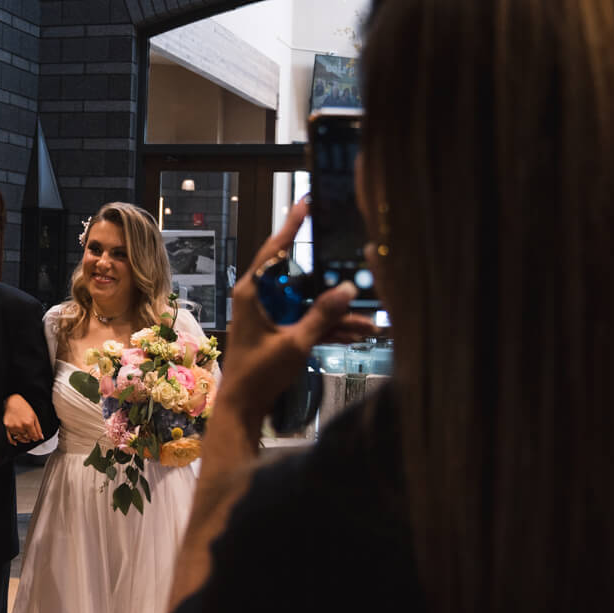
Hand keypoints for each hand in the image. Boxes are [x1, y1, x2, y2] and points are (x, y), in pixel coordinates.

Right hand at [3, 394, 42, 443]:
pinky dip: (12, 441)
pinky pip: (9, 437)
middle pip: (27, 437)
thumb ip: (38, 428)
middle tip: (31, 436)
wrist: (13, 401)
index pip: (34, 436)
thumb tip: (40, 437)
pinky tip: (15, 443)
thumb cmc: (23, 407)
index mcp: (28, 423)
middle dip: (30, 438)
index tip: (36, 438)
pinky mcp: (7, 427)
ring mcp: (13, 427)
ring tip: (25, 437)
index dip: (36, 438)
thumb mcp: (34, 416)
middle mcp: (20, 426)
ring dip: (23, 439)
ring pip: (19, 438)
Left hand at [215, 197, 376, 430]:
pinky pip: (309, 321)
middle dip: (331, 280)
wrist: (243, 409)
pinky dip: (330, 327)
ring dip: (337, 313)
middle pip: (300, 277)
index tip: (306, 203)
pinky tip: (359, 333)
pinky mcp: (281, 331)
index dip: (291, 226)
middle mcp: (260, 298)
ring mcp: (271, 315)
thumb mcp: (294, 344)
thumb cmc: (258, 375)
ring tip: (370, 319)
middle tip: (353, 265)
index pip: (274, 250)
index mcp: (253, 293)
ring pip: (309, 303)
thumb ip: (322, 316)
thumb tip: (348, 289)